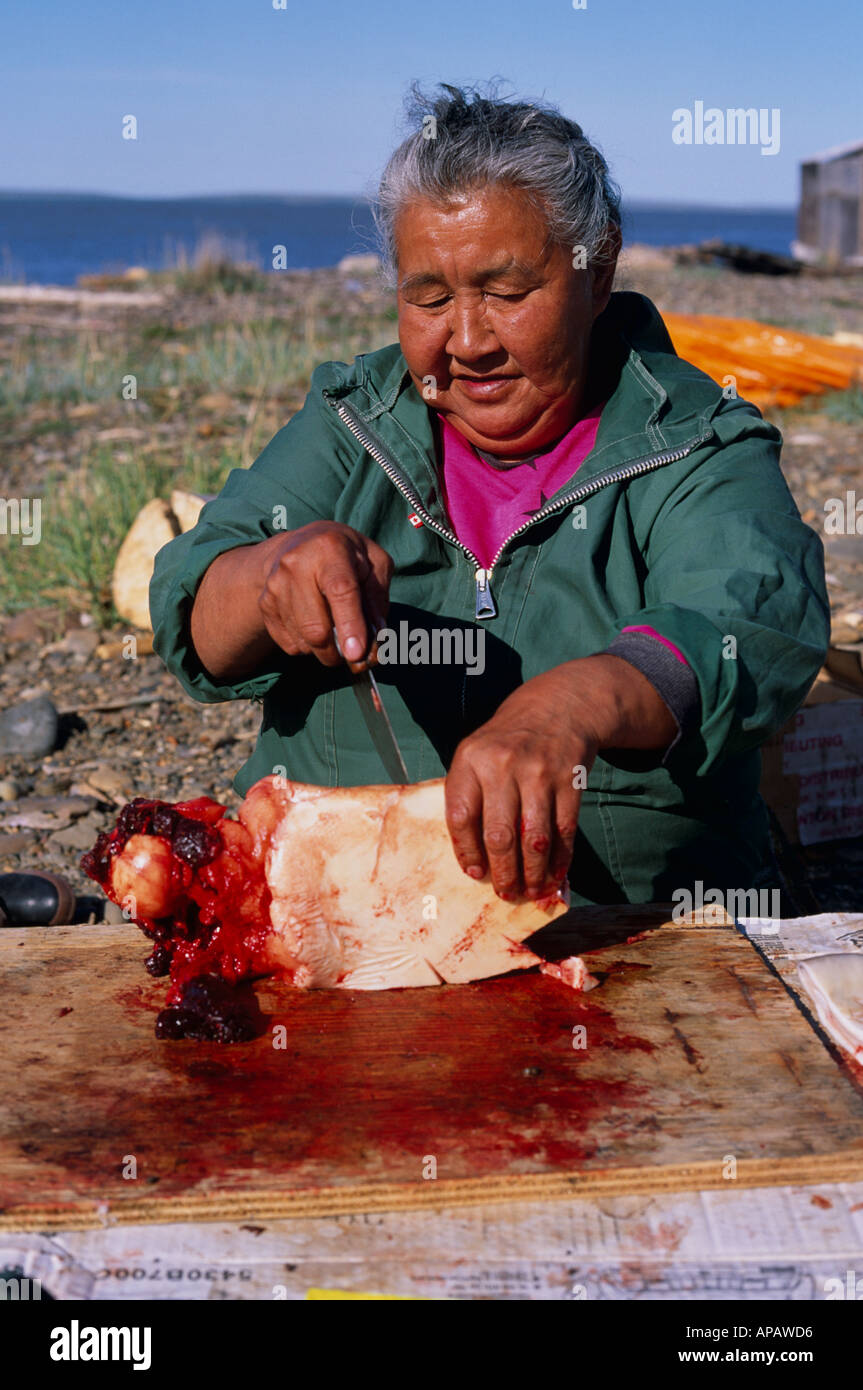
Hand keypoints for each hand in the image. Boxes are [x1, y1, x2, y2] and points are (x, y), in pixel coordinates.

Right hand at [258, 522, 392, 673]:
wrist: (303, 544)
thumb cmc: (347, 555)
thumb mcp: (375, 563)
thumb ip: (378, 599)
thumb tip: (375, 638)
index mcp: (330, 548)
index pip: (341, 591)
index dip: (350, 625)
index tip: (356, 654)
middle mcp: (297, 564)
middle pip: (315, 627)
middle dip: (336, 652)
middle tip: (351, 655)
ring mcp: (276, 584)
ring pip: (302, 640)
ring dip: (323, 651)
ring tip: (334, 633)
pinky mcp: (265, 602)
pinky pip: (288, 643)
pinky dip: (307, 647)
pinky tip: (315, 628)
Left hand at [444, 655, 677, 898]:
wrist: (559, 706)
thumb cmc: (508, 740)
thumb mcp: (476, 752)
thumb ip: (470, 796)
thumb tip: (475, 859)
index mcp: (470, 759)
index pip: (460, 816)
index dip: (466, 852)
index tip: (475, 875)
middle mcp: (503, 764)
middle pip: (499, 835)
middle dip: (503, 873)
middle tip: (506, 893)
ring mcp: (539, 772)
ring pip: (534, 839)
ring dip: (534, 874)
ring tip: (532, 891)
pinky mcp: (570, 781)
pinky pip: (565, 830)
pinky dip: (562, 859)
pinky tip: (556, 875)